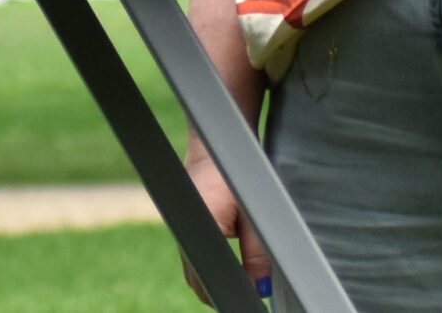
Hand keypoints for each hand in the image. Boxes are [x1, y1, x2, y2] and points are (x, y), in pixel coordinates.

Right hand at [180, 143, 271, 305]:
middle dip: (216, 288)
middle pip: (195, 278)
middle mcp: (184, 232)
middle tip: (245, 290)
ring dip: (210, 272)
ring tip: (239, 269)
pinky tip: (225, 248)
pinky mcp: (181, 223)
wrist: (213, 145)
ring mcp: (179, 228)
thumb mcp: (254, 214)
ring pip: (192, 266)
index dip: (226, 292)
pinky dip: (206, 257)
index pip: (206, 280)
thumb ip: (258, 253)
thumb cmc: (235, 173)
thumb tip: (261, 287)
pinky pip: (190, 251)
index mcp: (203, 229)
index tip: (247, 296)